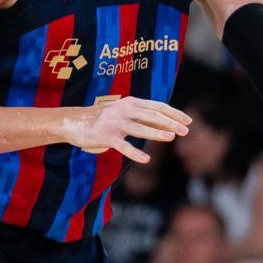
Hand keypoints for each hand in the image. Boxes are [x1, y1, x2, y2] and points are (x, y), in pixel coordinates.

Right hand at [70, 97, 191, 161]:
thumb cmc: (103, 119)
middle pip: (152, 115)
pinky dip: (135, 153)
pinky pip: (123, 146)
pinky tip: (146, 160)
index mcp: (130, 102)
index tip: (188, 121)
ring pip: (140, 128)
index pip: (157, 106)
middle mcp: (124, 110)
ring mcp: (114, 123)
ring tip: (171, 137)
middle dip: (170, 123)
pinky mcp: (106, 136)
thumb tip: (167, 125)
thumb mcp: (124, 113)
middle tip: (185, 131)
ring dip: (156, 133)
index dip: (174, 113)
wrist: (73, 121)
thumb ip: (142, 117)